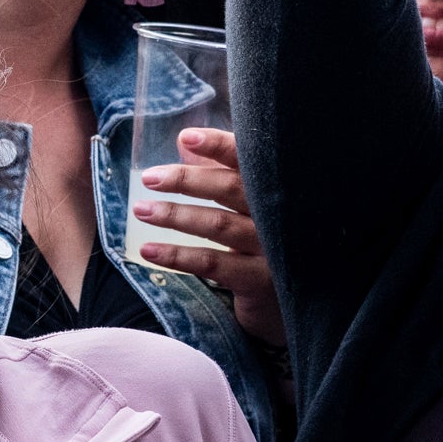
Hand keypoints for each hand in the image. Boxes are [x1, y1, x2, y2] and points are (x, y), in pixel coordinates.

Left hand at [135, 127, 283, 345]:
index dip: (219, 145)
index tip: (187, 138)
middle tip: (149, 177)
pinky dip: (178, 256)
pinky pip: (212, 264)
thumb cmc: (269, 244)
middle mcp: (279, 215)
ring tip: (141, 210)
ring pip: (217, 225)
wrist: (301, 303)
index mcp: (278, 189)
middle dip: (186, 180)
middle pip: (230, 188)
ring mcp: (272, 249)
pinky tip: (150, 251)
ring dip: (175, 216)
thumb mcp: (250, 207)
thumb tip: (184, 145)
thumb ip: (222, 175)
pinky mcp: (260, 281)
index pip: (249, 160)